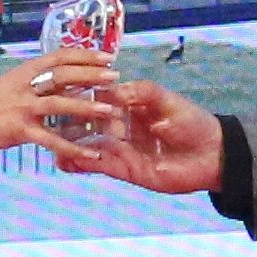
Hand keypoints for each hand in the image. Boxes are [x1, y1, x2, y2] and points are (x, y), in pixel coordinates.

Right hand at [0, 48, 114, 164]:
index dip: (85, 55)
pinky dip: (73, 148)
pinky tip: (92, 153)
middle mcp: (25, 86)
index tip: (108, 56)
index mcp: (25, 71)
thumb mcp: (14, 83)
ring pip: (60, 104)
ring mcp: (22, 108)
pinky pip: (51, 140)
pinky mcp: (20, 131)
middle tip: (115, 76)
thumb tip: (69, 74)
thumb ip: (39, 79)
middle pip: (63, 75)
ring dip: (87, 106)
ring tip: (110, 110)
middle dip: (91, 74)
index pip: (60, 56)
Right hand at [53, 73, 226, 194]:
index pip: (101, 96)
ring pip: (88, 143)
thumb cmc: (192, 123)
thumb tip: (114, 89)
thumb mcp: (168, 101)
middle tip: (44, 115)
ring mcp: (120, 147)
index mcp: (131, 104)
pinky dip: (80, 163)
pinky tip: (63, 161)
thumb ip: (143, 93)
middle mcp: (121, 125)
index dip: (83, 92)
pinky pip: (97, 165)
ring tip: (46, 140)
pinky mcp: (124, 168)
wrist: (212, 157)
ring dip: (68, 143)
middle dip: (69, 118)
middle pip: (89, 119)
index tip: (60, 88)